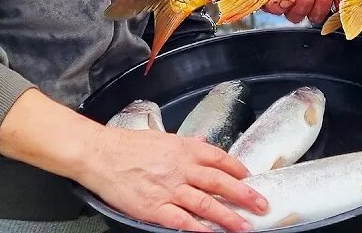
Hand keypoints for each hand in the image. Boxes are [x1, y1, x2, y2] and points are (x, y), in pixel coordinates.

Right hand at [77, 126, 267, 231]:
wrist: (100, 155)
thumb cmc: (127, 145)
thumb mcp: (161, 138)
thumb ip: (184, 144)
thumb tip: (202, 143)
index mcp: (184, 149)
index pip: (219, 158)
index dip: (237, 169)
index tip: (250, 177)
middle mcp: (181, 168)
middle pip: (220, 182)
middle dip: (244, 195)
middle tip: (262, 204)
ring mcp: (169, 189)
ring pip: (206, 204)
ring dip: (228, 216)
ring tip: (245, 225)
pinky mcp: (154, 208)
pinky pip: (182, 220)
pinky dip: (198, 228)